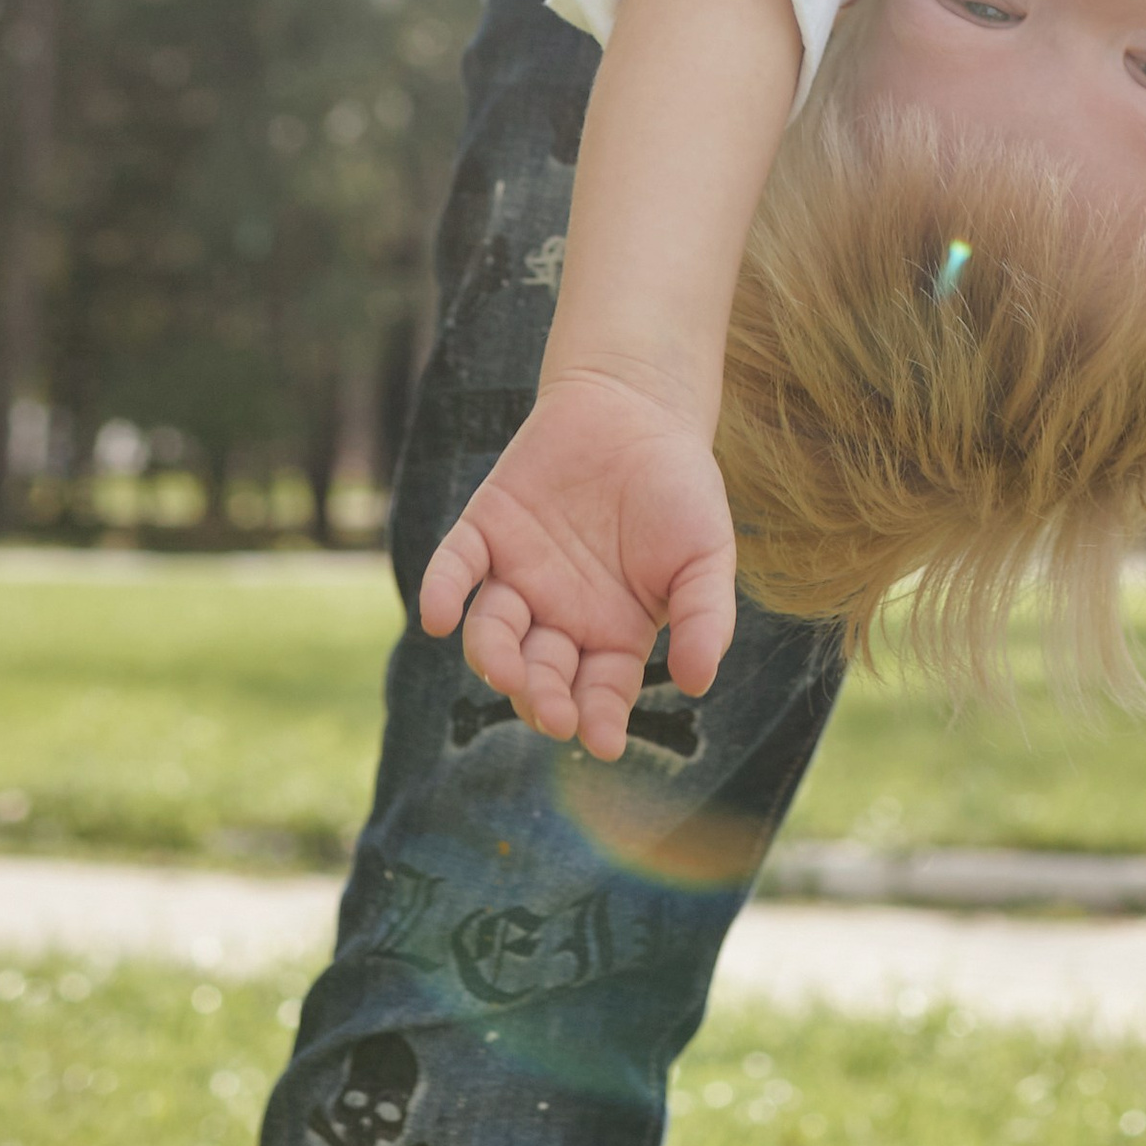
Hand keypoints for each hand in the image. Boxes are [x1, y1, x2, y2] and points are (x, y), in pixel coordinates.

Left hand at [417, 369, 738, 762]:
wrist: (638, 404)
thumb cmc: (679, 487)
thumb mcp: (707, 553)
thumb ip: (706, 617)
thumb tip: (698, 684)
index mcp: (612, 635)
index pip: (599, 695)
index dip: (599, 721)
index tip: (604, 742)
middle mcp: (558, 618)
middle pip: (540, 676)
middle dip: (543, 699)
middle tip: (553, 713)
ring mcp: (517, 577)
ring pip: (493, 634)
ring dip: (497, 657)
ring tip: (508, 671)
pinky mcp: (485, 531)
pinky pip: (456, 569)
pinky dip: (442, 591)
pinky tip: (438, 616)